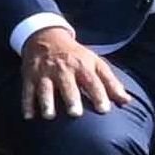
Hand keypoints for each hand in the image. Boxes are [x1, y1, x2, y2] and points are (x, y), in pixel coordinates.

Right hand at [21, 26, 143, 116]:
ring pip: (45, 88)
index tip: (104, 109)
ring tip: (49, 116)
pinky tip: (28, 116)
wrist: (46, 38)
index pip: (92, 81)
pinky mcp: (30, 76)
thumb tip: (127, 101)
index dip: (99, 95)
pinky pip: (27, 90)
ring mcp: (45, 73)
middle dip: (71, 98)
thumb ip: (110, 83)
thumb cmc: (76, 56)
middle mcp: (63, 69)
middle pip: (67, 84)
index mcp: (82, 66)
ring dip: (46, 101)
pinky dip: (26, 103)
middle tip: (75, 114)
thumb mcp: (95, 63)